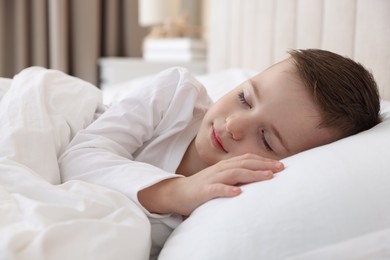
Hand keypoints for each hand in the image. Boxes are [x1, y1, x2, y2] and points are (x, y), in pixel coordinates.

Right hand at [138, 153, 283, 216]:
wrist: (177, 193)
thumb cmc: (203, 187)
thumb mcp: (221, 179)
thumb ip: (236, 177)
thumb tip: (256, 178)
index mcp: (225, 166)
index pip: (247, 159)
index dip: (263, 160)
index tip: (280, 164)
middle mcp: (220, 169)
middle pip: (244, 163)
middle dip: (263, 165)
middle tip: (280, 168)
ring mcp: (212, 179)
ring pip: (234, 173)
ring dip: (252, 174)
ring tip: (267, 177)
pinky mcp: (203, 191)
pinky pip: (216, 189)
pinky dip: (227, 190)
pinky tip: (238, 193)